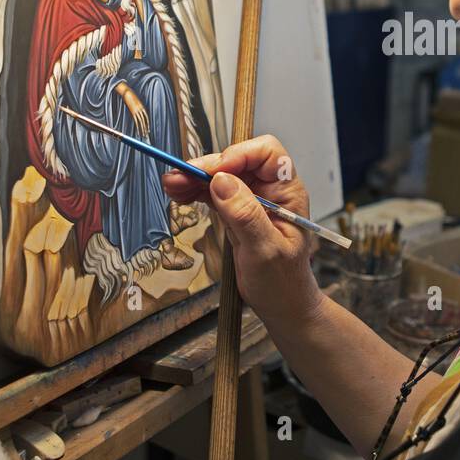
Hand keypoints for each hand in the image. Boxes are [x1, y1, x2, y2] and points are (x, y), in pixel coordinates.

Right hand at [120, 86, 148, 136]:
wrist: (128, 93)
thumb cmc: (131, 97)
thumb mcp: (136, 103)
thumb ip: (138, 108)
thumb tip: (137, 113)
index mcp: (143, 108)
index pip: (146, 118)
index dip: (147, 124)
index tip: (148, 130)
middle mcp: (141, 110)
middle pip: (145, 121)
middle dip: (146, 128)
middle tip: (147, 135)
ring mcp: (138, 111)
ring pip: (142, 122)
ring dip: (143, 129)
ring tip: (143, 135)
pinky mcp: (133, 112)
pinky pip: (136, 121)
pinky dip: (138, 126)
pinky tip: (138, 131)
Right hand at [162, 135, 321, 327]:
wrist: (282, 305)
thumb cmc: (283, 281)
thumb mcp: (265, 250)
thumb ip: (245, 215)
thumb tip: (222, 182)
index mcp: (287, 192)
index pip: (267, 154)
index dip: (239, 155)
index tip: (215, 172)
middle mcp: (270, 190)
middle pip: (237, 161)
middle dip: (207, 166)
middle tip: (179, 176)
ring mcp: (252, 200)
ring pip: (221, 176)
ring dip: (195, 177)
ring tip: (171, 185)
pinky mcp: (235, 211)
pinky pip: (213, 192)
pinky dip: (195, 191)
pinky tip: (179, 194)